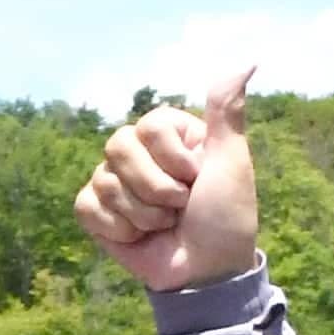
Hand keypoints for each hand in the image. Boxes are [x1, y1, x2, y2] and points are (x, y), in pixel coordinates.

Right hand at [75, 70, 258, 290]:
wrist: (206, 273)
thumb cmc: (225, 219)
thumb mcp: (232, 162)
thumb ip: (226, 112)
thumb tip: (246, 61)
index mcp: (170, 135)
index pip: (148, 125)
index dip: (171, 158)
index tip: (195, 180)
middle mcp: (140, 153)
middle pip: (119, 146)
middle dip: (155, 187)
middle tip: (179, 208)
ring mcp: (115, 182)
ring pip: (104, 179)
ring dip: (142, 214)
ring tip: (164, 227)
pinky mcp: (98, 214)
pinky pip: (87, 206)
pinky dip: (116, 228)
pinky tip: (138, 238)